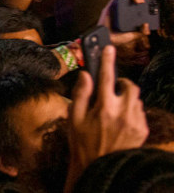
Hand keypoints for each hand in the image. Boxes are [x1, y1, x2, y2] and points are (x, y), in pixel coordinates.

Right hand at [67, 46, 147, 177]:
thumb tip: (85, 76)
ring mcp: (135, 122)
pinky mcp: (143, 130)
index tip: (108, 48)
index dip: (107, 60)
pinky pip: (139, 112)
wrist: (101, 168)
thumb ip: (80, 94)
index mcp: (104, 108)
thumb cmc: (83, 144)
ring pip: (136, 99)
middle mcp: (123, 113)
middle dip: (121, 83)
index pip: (106, 77)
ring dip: (126, 98)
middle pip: (129, 86)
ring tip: (113, 109)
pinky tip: (119, 121)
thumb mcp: (73, 119)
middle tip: (111, 88)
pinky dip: (131, 110)